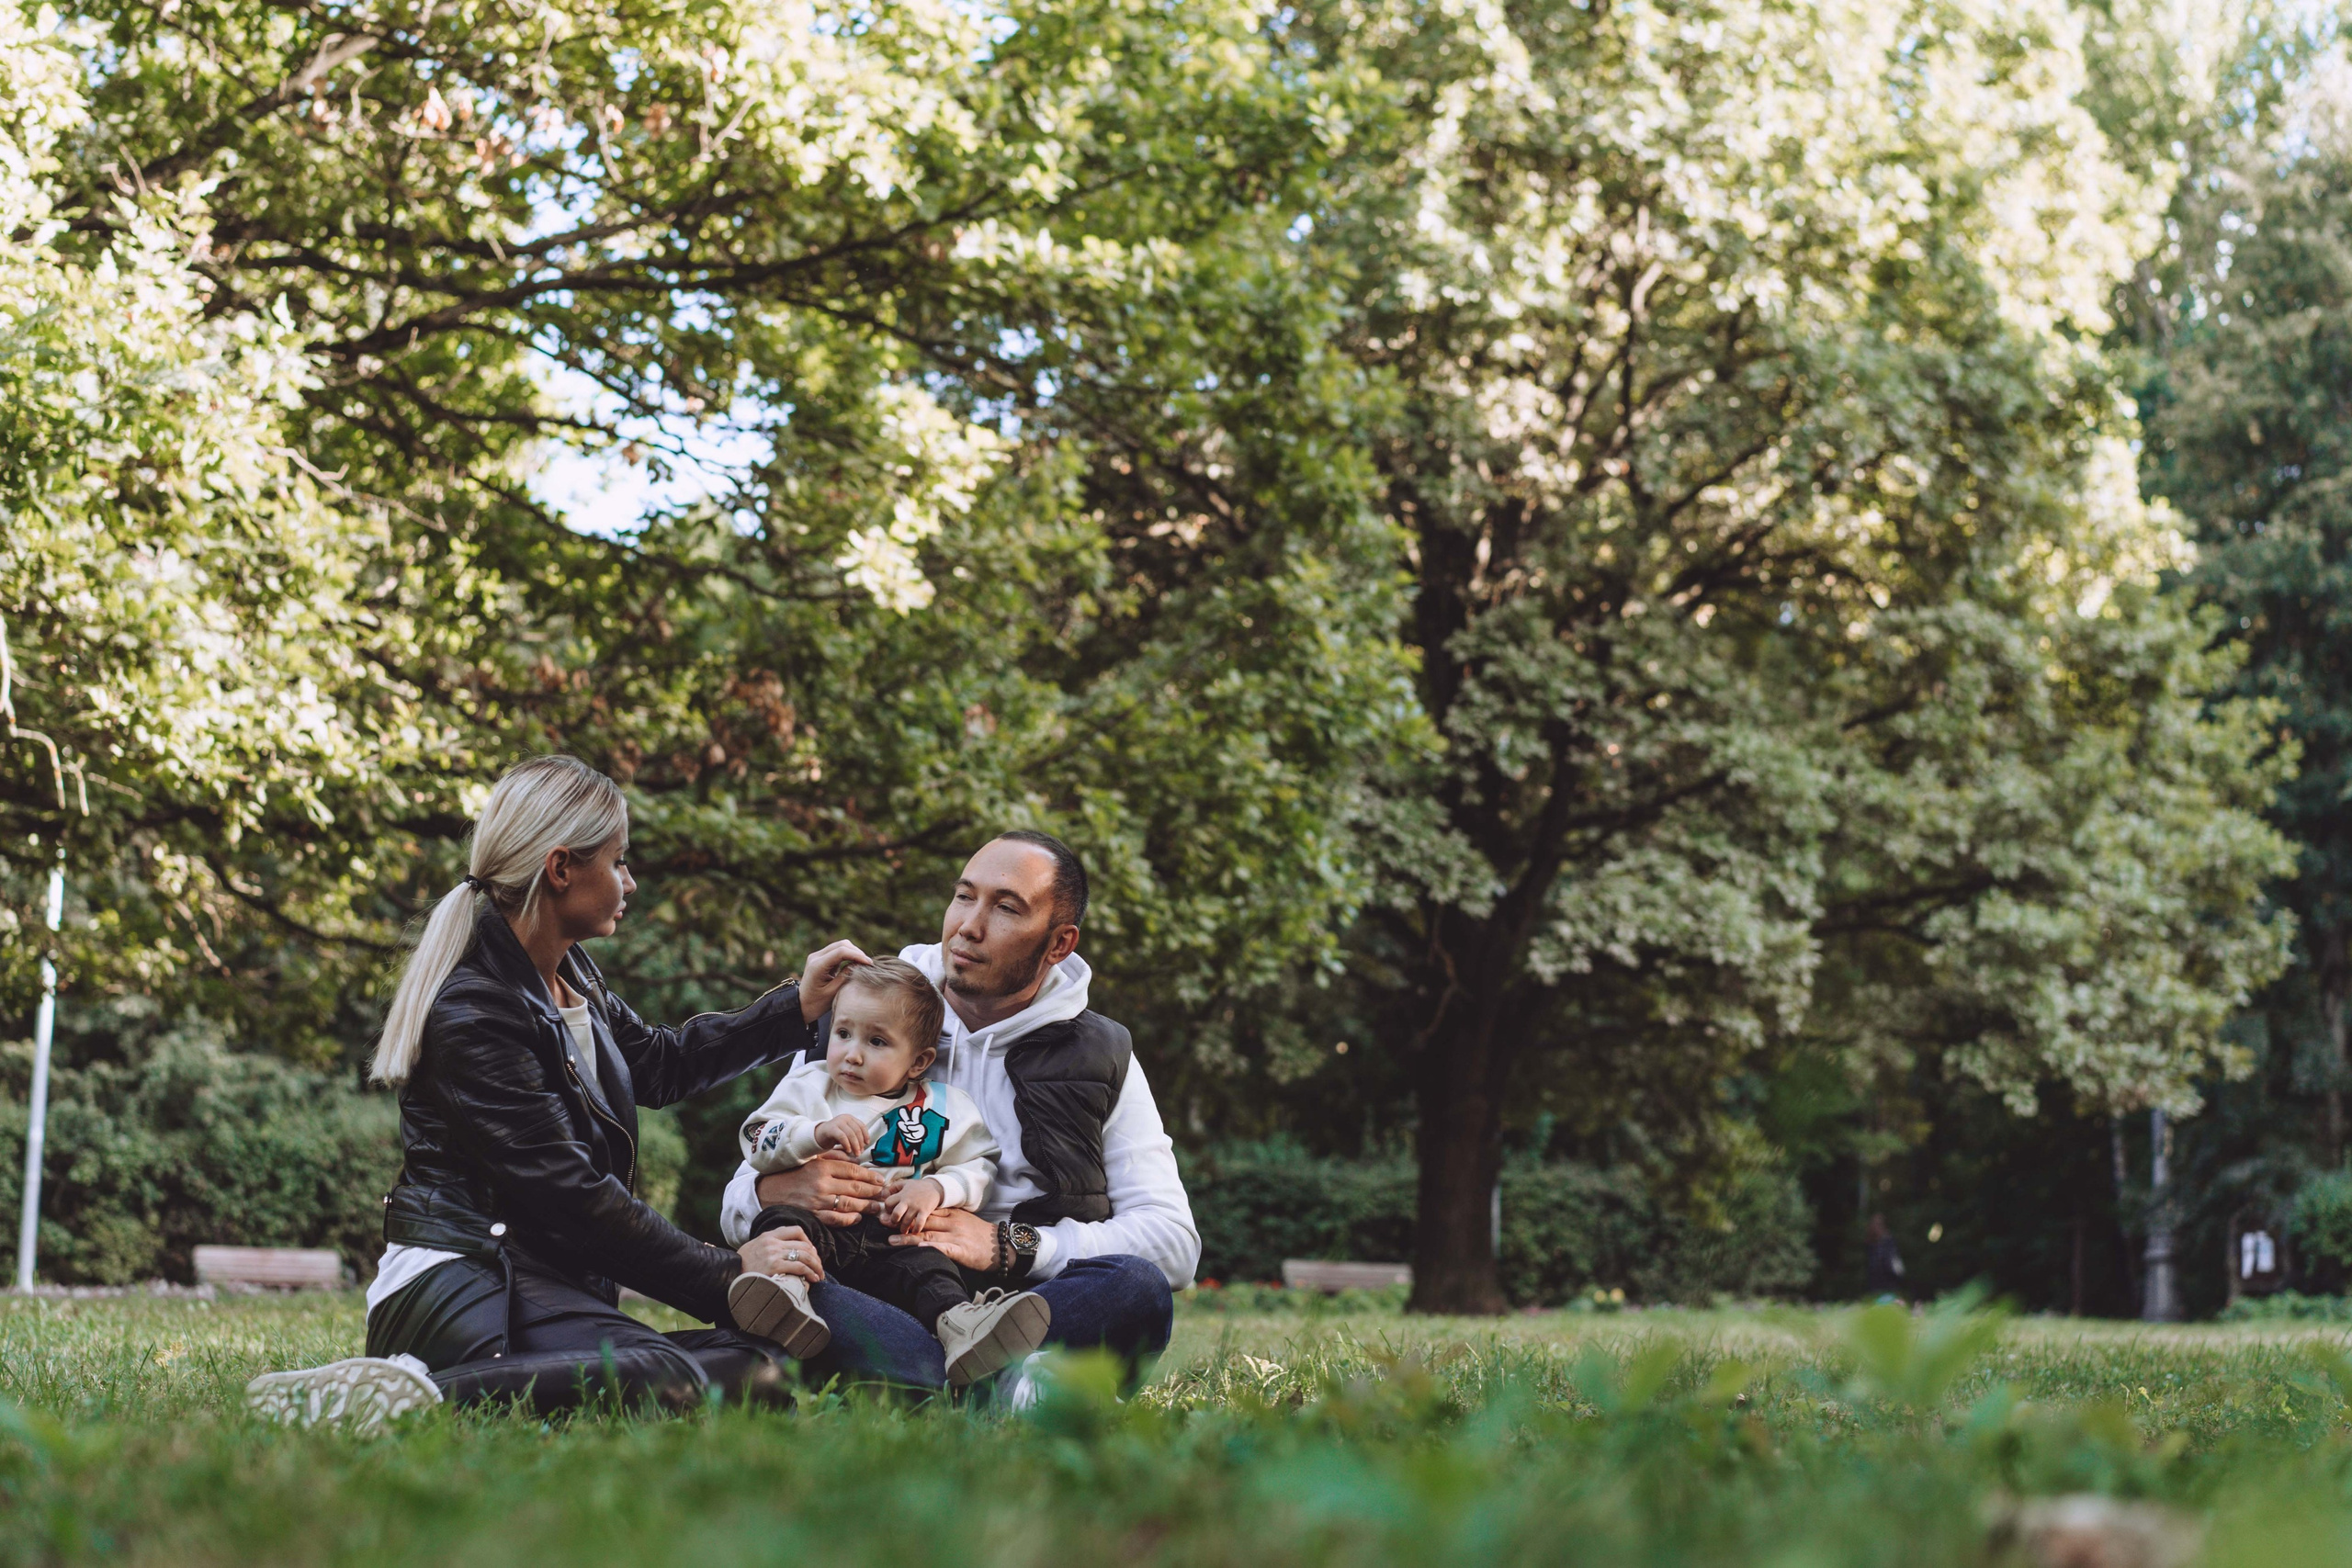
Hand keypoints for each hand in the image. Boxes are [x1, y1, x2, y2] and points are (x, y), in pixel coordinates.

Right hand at [739, 1225, 823, 1283]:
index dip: (808, 1241)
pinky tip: (813, 1279)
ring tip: (819, 1275)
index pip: (796, 1230)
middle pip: (803, 1245)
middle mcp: (772, 1242)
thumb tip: (788, 1251)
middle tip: (819, 1268)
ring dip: (816, 1266)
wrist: (728, 1276)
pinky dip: (810, 1273)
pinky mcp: (774, 1267)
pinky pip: (800, 1267)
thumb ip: (769, 1245)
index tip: (811, 1253)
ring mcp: (773, 1254)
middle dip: (815, 1257)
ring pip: (805, 1255)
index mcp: (768, 1235)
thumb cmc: (742, 1266)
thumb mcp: (754, 1248)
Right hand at [755, 1153, 889, 1227]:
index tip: (880, 1180)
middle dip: (873, 1191)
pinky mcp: (813, 1215)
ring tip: (877, 1207)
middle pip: (855, 1188)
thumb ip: (835, 1158)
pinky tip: (858, 1218)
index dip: (870, 1176)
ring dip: (866, 1206)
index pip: (853, 1171)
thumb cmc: (795, 1174)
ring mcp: (817, 1201)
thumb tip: (857, 1161)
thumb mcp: (814, 1160)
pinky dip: (849, 1220)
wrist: (771, 1190)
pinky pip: (835, 1219)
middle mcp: (821, 1184)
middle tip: (884, 1194)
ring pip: (849, 1204)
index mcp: (823, 1167)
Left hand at [798, 939, 872, 1021]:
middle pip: (841, 945)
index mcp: (817, 966)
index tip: (869, 963)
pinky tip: (855, 963)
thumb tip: (860, 964)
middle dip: (857, 952)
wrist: (801, 1005)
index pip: (841, 952)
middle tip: (868, 964)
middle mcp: (816, 957)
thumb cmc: (817, 1003)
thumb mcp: (834, 992)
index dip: (857, 955)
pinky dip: (848, 955)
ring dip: (853, 952)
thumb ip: (846, 976)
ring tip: (863, 963)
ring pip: (840, 945)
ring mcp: (817, 956)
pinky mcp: (821, 958)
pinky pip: (837, 951)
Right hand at [813, 1113, 870, 1157]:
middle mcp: (845, 1118)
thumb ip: (854, 1136)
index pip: (861, 1126)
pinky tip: (848, 1150)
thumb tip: (865, 1144)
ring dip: (855, 1145)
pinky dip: (847, 1144)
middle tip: (860, 1152)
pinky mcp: (832, 1128)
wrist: (817, 1135)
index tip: (867, 1143)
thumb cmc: (834, 1136)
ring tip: (856, 1153)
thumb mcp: (846, 1134)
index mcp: (850, 1118)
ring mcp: (838, 1122)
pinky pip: (842, 1136)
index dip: (866, 1135)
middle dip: (860, 1142)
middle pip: (857, 1130)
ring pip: (851, 1134)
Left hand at [881, 1177, 944, 1233]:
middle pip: (896, 1214)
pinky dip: (916, 1229)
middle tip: (896, 1222)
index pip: (888, 1203)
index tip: (891, 1211)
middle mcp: (908, 1201)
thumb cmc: (918, 1187)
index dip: (887, 1208)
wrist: (935, 1188)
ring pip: (906, 1221)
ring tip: (904, 1230)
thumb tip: (883, 1193)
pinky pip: (919, 1223)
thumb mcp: (905, 1183)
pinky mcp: (925, 1211)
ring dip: (903, 1228)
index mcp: (902, 1194)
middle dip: (894, 1220)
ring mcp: (916, 1207)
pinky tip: (915, 1230)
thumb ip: (893, 1187)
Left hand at [888, 1205, 996, 1269]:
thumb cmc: (983, 1236)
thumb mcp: (965, 1221)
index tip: (890, 1210)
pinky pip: (940, 1248)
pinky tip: (914, 1248)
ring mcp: (956, 1236)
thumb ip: (948, 1219)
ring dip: (906, 1235)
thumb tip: (928, 1220)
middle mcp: (952, 1222)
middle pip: (923, 1219)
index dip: (908, 1209)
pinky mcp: (960, 1250)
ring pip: (927, 1233)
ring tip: (889, 1237)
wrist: (1003, 1247)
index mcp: (953, 1214)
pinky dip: (926, 1247)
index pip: (927, 1209)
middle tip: (881, 1219)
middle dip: (901, 1220)